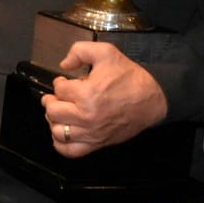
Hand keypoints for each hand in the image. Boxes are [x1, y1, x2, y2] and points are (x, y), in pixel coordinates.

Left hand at [42, 41, 167, 156]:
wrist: (152, 100)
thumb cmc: (130, 78)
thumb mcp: (107, 53)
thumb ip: (80, 51)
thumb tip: (64, 64)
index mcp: (87, 94)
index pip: (59, 89)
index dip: (59, 83)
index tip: (63, 81)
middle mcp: (86, 116)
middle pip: (53, 111)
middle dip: (51, 101)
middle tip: (55, 97)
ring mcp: (91, 133)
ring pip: (58, 132)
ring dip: (54, 121)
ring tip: (59, 113)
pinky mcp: (97, 143)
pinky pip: (70, 151)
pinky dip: (61, 144)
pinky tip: (63, 132)